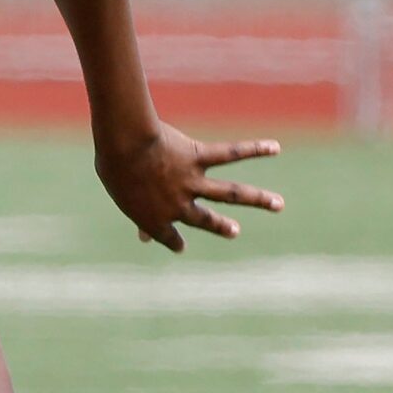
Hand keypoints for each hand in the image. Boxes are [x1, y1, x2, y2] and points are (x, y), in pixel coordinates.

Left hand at [94, 125, 281, 252]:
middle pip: (206, 219)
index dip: (173, 241)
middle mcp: (178, 205)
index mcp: (154, 218)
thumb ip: (134, 208)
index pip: (168, 235)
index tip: (180, 246)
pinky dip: (254, 149)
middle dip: (221, 227)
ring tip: (279, 204)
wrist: (124, 146)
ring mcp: (191, 182)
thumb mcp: (119, 193)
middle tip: (235, 231)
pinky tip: (274, 148)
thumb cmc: (113, 166)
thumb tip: (143, 237)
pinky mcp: (198, 157)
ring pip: (231, 193)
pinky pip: (231, 153)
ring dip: (258, 198)